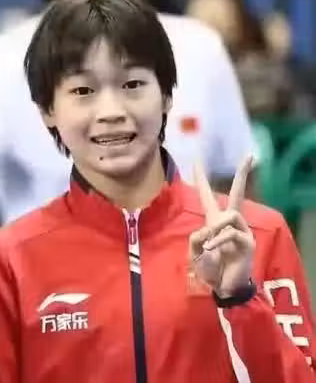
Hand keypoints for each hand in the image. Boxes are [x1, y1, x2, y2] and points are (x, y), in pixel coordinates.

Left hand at [189, 155, 254, 297]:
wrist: (221, 287)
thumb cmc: (208, 268)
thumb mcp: (193, 251)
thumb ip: (195, 237)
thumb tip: (209, 229)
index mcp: (213, 220)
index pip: (207, 195)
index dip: (201, 178)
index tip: (197, 159)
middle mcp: (229, 221)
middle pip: (237, 193)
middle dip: (242, 174)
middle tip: (250, 156)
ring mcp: (241, 230)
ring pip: (229, 215)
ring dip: (216, 229)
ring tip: (209, 246)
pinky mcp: (247, 242)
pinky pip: (230, 233)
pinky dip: (218, 241)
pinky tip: (212, 249)